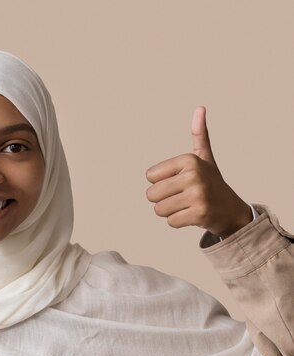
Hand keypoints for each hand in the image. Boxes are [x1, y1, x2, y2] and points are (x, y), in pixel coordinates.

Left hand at [145, 106, 251, 238]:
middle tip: (183, 197)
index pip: (149, 177)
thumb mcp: (204, 158)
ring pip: (159, 210)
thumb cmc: (211, 182)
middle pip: (151, 195)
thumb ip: (199, 134)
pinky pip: (170, 221)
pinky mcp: (200, 214)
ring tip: (187, 205)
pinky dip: (179, 221)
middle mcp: (194, 175)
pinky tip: (193, 215)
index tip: (180, 182)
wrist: (232, 210)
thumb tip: (200, 108)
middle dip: (163, 199)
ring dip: (170, 211)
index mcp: (188, 159)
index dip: (161, 183)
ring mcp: (198, 195)